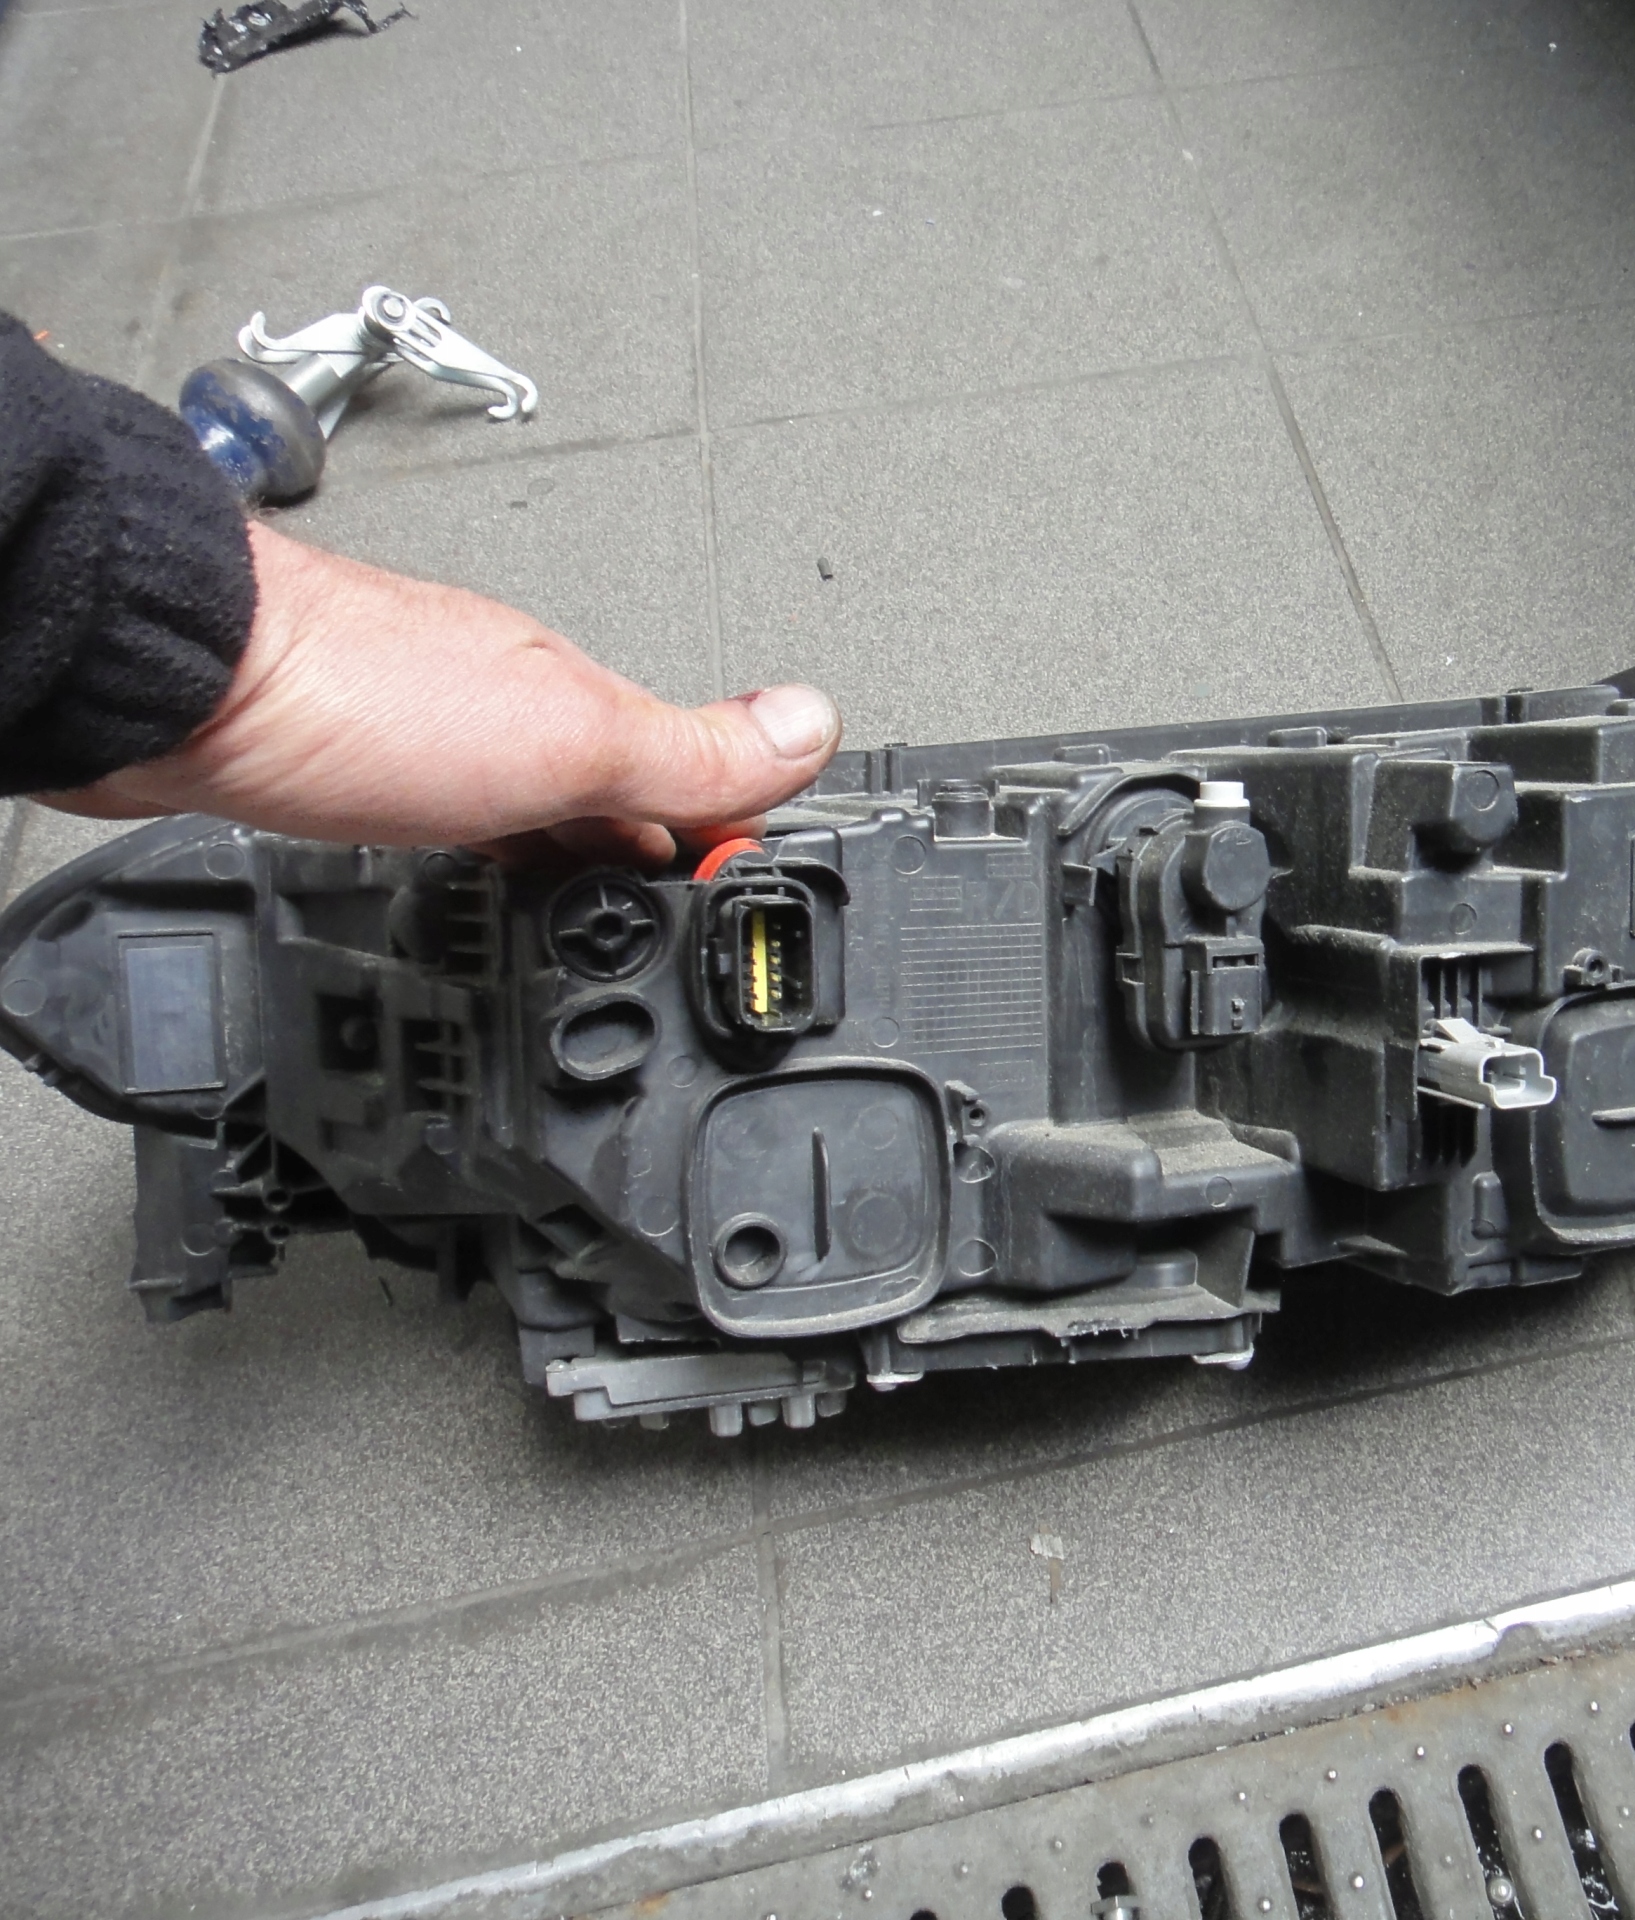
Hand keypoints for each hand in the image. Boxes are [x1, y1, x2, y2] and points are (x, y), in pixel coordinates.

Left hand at [44, 523, 840, 865]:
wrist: (180, 687)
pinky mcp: (356, 776)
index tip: (751, 906)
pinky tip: (474, 883)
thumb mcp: (571, 735)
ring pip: (532, 815)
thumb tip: (813, 724)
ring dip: (568, 867)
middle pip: (614, 800)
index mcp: (578, 699)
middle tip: (675, 943)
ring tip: (593, 932)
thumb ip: (692, 746)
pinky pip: (455, 826)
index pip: (694, 776)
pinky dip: (488, 863)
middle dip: (650, 869)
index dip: (729, 843)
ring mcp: (432, 743)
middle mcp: (510, 711)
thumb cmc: (356, 694)